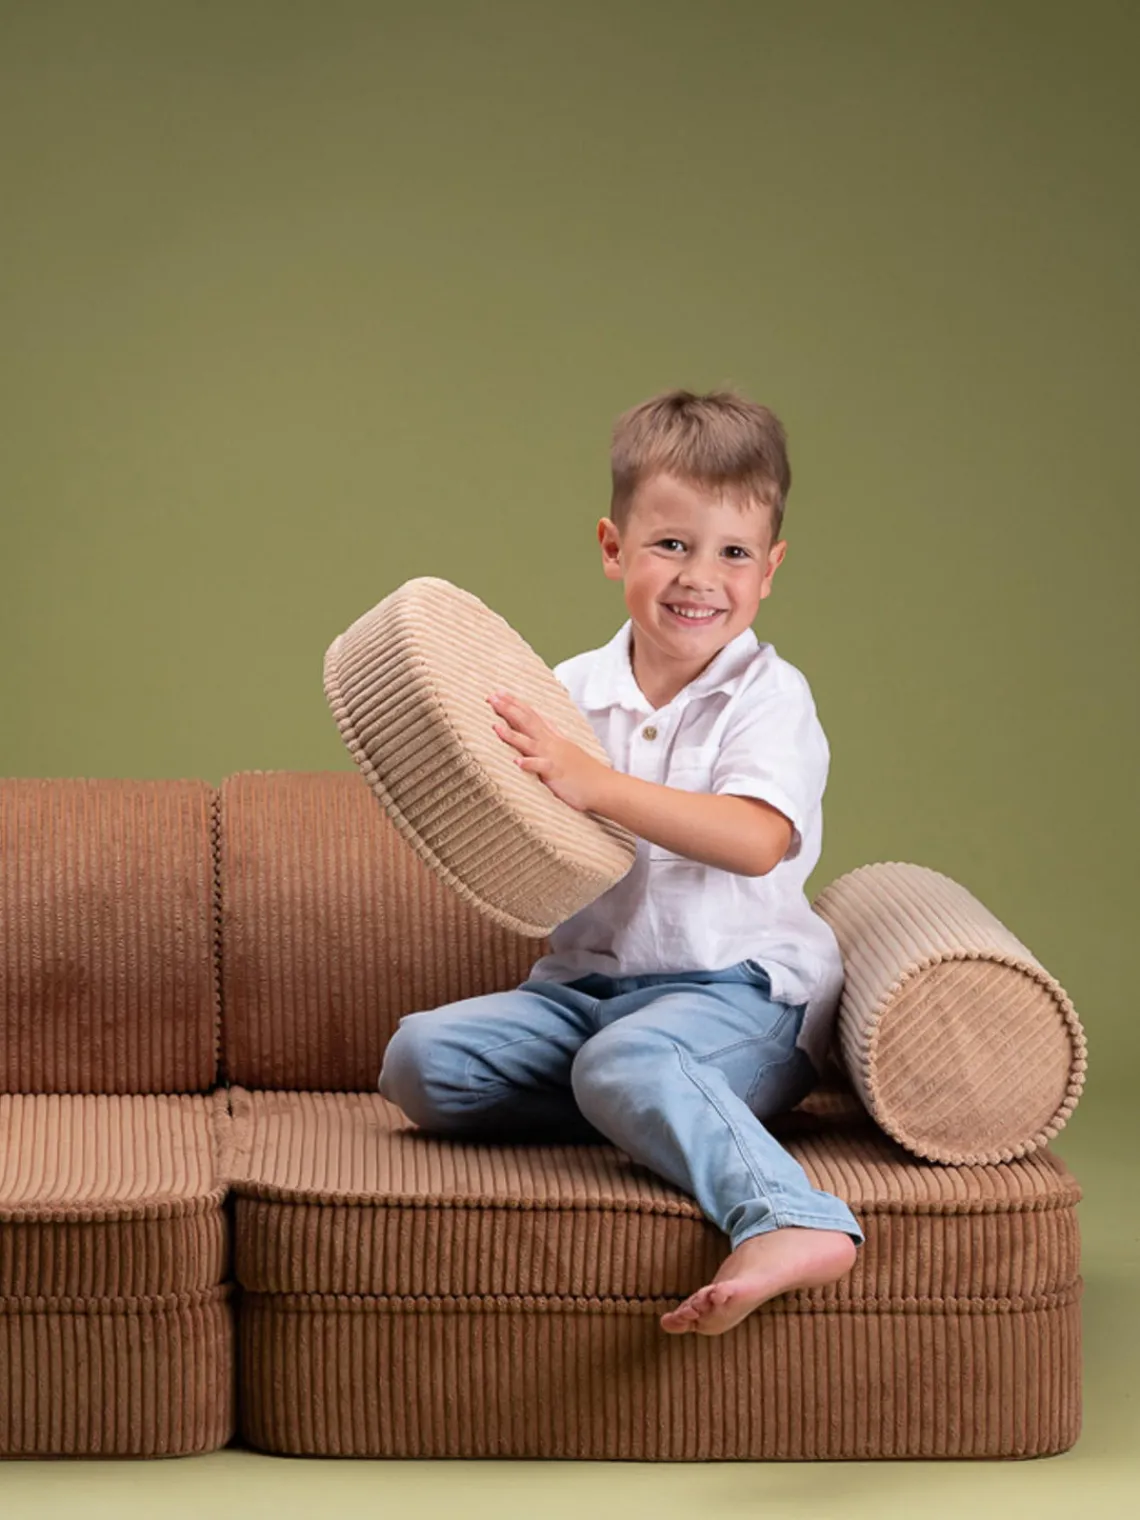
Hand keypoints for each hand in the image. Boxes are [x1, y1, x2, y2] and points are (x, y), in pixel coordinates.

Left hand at [486, 690, 606, 812]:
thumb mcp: (566, 750)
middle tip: (491, 697)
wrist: (604, 787)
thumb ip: (553, 740)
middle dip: (508, 709)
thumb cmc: (584, 773)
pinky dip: (529, 763)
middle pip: (527, 722)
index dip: (515, 704)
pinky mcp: (556, 773)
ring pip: (529, 742)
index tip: (499, 693)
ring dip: (511, 734)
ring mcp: (553, 757)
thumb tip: (542, 731)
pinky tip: (516, 761)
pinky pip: (540, 767)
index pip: (532, 715)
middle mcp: (551, 744)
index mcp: (553, 738)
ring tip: (494, 726)